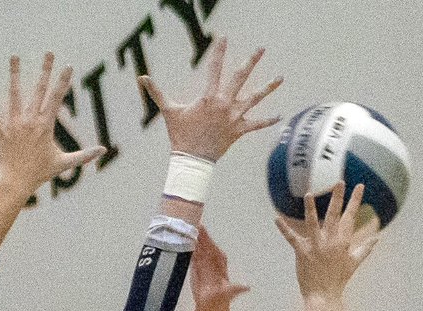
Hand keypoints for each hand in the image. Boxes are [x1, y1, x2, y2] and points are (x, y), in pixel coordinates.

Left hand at [0, 53, 103, 198]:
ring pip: (15, 93)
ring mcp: (14, 123)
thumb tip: (104, 151)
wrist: (16, 182)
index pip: (57, 98)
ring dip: (15, 74)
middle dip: (45, 70)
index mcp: (46, 126)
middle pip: (39, 90)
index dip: (64, 81)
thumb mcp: (64, 163)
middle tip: (49, 53)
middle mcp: (30, 120)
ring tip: (14, 56)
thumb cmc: (40, 173)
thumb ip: (84, 155)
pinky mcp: (0, 128)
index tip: (68, 66)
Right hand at [139, 38, 281, 161]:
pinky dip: (267, 121)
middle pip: (240, 78)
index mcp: (209, 97)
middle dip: (251, 61)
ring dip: (268, 87)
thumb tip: (141, 78)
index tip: (224, 37)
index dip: (219, 52)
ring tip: (281, 77)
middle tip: (261, 48)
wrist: (192, 161)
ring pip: (254, 99)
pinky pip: (256, 125)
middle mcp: (224, 104)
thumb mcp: (169, 111)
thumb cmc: (180, 135)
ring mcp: (234, 118)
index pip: (214, 68)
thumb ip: (157, 92)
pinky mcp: (238, 131)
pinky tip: (280, 116)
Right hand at [191, 227, 248, 309]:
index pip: (213, 246)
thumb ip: (236, 288)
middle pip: (204, 244)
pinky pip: (192, 254)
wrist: (211, 306)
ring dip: (192, 238)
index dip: (207, 238)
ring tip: (185, 227)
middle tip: (191, 222)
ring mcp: (204, 262)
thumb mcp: (229, 293)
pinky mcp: (196, 267)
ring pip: (197, 247)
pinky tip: (183, 239)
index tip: (201, 228)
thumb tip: (246, 287)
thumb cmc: (221, 298)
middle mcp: (212, 260)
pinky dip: (188, 247)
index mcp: (221, 262)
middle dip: (198, 234)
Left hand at [276, 181, 379, 299]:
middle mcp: (330, 241)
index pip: (350, 217)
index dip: (355, 201)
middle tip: (339, 182)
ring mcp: (316, 246)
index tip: (360, 186)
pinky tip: (276, 219)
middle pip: (334, 215)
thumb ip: (365, 249)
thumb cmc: (339, 280)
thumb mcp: (354, 263)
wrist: (324, 296)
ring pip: (313, 224)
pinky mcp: (302, 252)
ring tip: (309, 194)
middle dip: (337, 197)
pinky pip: (292, 238)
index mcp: (343, 242)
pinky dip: (284, 229)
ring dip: (310, 209)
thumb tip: (377, 238)